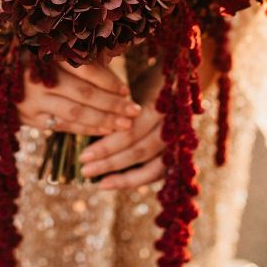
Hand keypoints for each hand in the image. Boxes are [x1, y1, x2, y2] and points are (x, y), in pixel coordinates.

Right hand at [0, 54, 141, 135]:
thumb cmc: (22, 54)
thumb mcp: (44, 46)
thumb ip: (75, 57)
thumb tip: (114, 71)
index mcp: (44, 54)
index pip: (85, 69)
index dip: (109, 81)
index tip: (127, 90)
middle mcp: (37, 79)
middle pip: (84, 96)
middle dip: (113, 105)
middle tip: (136, 111)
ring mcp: (30, 102)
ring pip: (75, 115)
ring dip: (103, 122)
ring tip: (126, 126)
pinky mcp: (27, 119)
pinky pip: (62, 128)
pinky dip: (84, 131)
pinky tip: (103, 132)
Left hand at [79, 39, 218, 188]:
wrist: (187, 83)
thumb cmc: (151, 83)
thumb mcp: (135, 85)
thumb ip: (116, 105)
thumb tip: (79, 122)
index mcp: (162, 103)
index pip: (132, 131)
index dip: (107, 145)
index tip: (83, 155)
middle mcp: (174, 124)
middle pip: (139, 150)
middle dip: (109, 161)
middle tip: (84, 167)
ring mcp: (181, 141)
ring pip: (151, 166)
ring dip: (122, 177)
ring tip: (98, 182)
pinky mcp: (180, 155)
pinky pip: (158, 173)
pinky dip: (135, 180)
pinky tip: (112, 183)